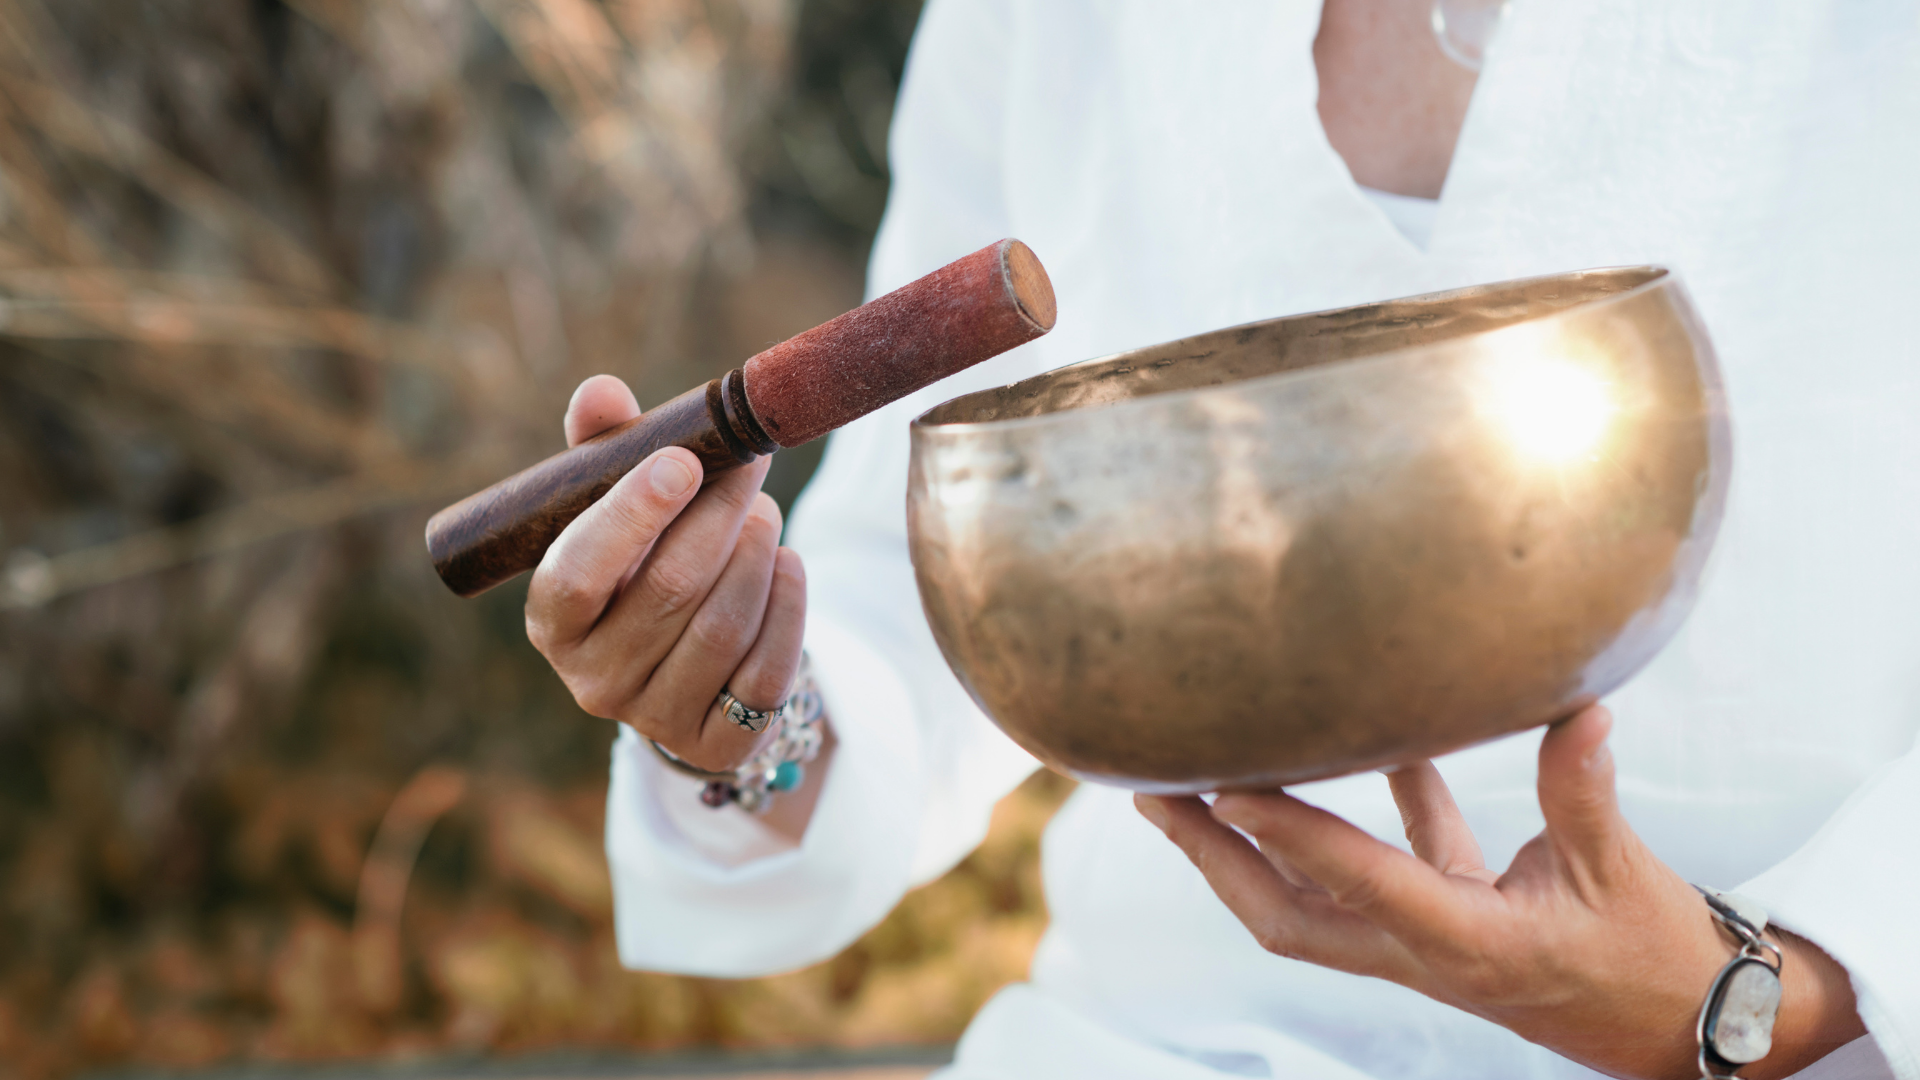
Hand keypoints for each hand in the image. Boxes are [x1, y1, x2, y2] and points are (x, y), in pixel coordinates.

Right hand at [527, 375, 805, 777]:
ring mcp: (656, 718)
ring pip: (722, 626)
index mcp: (553, 621)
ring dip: (755, 555)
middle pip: (668, 588)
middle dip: (719, 516)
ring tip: (764, 514)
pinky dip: (788, 608)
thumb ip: (604, 452)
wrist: (682, 670)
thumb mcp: (614, 513)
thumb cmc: (641, 567)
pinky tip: (788, 565)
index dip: (630, 516)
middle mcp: (594, 680)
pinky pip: (766, 672)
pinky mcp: (719, 745)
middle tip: (751, 466)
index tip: (681, 460)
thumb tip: (600, 392)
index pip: (577, 572)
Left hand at [1136, 707, 1864, 1078]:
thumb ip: (1583, 791)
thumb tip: (1579, 708)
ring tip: (1191, 782)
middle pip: (1284, 915)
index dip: (1290, 835)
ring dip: (1249, 847)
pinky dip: (1356, 817)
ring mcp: (1421, 943)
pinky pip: (1380, 868)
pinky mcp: (1442, 925)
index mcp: (1466, 942)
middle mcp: (1423, 949)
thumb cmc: (1652, 955)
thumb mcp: (1619, 873)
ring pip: (1309, 900)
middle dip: (1212, 859)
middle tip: (1152, 793)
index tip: (1223, 787)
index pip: (1359, 884)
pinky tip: (1367, 740)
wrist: (1679, 1028)